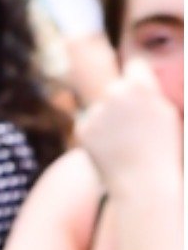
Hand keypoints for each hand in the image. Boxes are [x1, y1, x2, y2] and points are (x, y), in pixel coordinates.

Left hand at [79, 58, 182, 188]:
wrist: (144, 184)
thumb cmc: (164, 150)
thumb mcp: (167, 113)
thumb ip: (149, 91)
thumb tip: (133, 71)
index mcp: (140, 87)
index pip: (135, 65)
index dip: (139, 78)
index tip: (142, 88)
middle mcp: (113, 94)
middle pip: (113, 82)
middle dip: (120, 93)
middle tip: (127, 114)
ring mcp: (95, 110)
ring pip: (100, 103)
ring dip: (109, 114)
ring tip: (127, 139)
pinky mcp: (81, 127)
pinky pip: (91, 121)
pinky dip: (99, 131)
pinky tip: (113, 148)